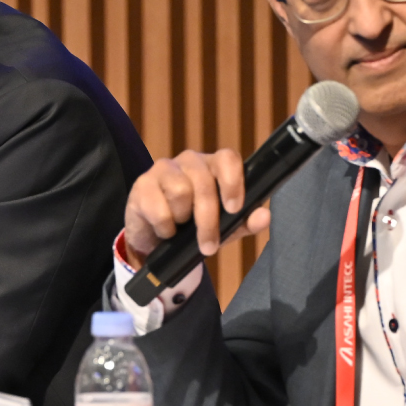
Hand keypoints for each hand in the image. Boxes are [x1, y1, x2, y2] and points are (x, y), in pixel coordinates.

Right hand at [122, 149, 270, 268]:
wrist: (155, 240)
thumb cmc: (193, 227)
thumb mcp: (224, 228)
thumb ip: (245, 221)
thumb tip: (263, 216)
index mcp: (213, 166)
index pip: (227, 158)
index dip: (233, 182)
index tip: (234, 208)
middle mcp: (189, 161)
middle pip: (204, 183)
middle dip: (208, 220)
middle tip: (209, 246)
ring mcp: (163, 169)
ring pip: (180, 192)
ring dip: (183, 220)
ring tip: (181, 227)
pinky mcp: (142, 184)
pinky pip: (159, 209)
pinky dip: (165, 227)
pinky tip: (164, 230)